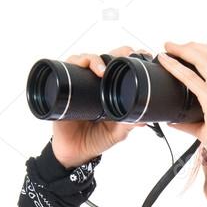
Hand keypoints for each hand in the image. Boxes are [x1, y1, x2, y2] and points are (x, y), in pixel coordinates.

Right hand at [50, 46, 148, 166]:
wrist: (73, 153)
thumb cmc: (96, 140)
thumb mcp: (116, 133)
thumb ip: (127, 125)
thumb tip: (143, 120)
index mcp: (111, 91)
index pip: (122, 67)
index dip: (131, 58)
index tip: (143, 56)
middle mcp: (96, 84)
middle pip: (107, 58)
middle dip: (117, 53)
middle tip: (126, 56)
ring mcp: (80, 83)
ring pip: (87, 59)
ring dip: (95, 59)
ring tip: (102, 70)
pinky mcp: (64, 87)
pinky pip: (67, 68)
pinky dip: (75, 62)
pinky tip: (82, 66)